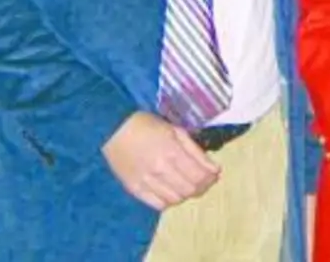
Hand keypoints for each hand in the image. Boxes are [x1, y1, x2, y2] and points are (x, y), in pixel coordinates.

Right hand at [102, 111, 219, 209]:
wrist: (114, 130)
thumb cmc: (148, 126)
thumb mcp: (176, 131)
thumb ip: (196, 152)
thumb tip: (214, 169)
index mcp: (172, 152)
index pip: (199, 177)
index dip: (211, 178)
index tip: (213, 174)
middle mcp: (160, 170)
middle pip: (189, 190)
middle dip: (202, 187)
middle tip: (202, 180)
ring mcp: (146, 182)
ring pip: (175, 200)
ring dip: (186, 194)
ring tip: (186, 184)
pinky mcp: (134, 189)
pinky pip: (158, 205)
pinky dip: (169, 201)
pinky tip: (170, 190)